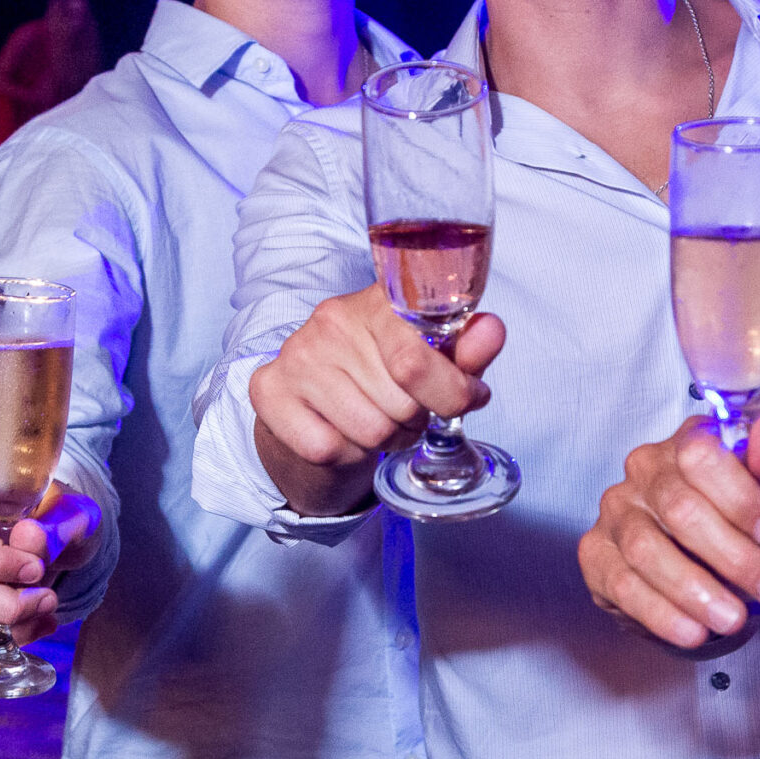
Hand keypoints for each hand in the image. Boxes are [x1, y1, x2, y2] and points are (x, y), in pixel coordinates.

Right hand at [0, 483, 101, 644]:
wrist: (50, 535)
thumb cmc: (56, 520)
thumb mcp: (70, 516)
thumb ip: (54, 527)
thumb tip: (28, 537)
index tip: (38, 570)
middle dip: (7, 605)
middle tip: (47, 601)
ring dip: (6, 626)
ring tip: (42, 613)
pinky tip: (28, 625)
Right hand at [250, 284, 504, 515]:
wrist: (313, 411)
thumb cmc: (381, 382)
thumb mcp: (434, 364)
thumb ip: (465, 352)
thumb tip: (492, 332)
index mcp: (379, 302)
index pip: (416, 357)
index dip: (450, 392)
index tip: (465, 400)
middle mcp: (332, 319)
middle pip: (400, 403)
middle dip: (414, 421)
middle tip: (403, 414)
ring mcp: (296, 354)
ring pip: (369, 431)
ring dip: (381, 442)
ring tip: (373, 424)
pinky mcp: (268, 390)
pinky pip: (329, 448)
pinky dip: (345, 456)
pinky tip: (340, 434)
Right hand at [580, 413, 759, 650]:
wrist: (726, 568)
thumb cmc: (753, 527)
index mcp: (689, 442)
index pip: (702, 456)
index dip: (740, 496)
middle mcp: (645, 469)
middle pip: (679, 508)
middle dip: (733, 556)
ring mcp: (616, 511)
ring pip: (646, 549)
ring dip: (695, 590)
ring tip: (734, 619)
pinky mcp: (595, 553)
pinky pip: (622, 584)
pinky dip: (661, 613)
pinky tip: (693, 631)